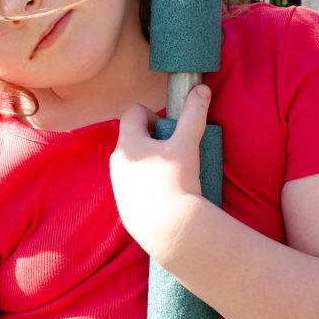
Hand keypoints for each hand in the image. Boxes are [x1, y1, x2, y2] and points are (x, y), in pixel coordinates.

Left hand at [110, 84, 211, 261]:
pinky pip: (133, 185)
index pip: (133, 112)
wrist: (170, 230)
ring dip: (149, 162)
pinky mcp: (122, 205)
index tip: (169, 130)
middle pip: (133, 137)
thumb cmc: (176, 182)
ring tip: (171, 175)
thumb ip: (193, 114)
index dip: (153, 115)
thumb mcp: (187, 144)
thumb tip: (201, 88)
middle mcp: (116, 162)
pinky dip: (146, 184)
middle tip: (174, 153)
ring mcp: (118, 185)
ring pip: (133, 162)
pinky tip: (164, 194)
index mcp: (127, 143)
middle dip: (153, 139)